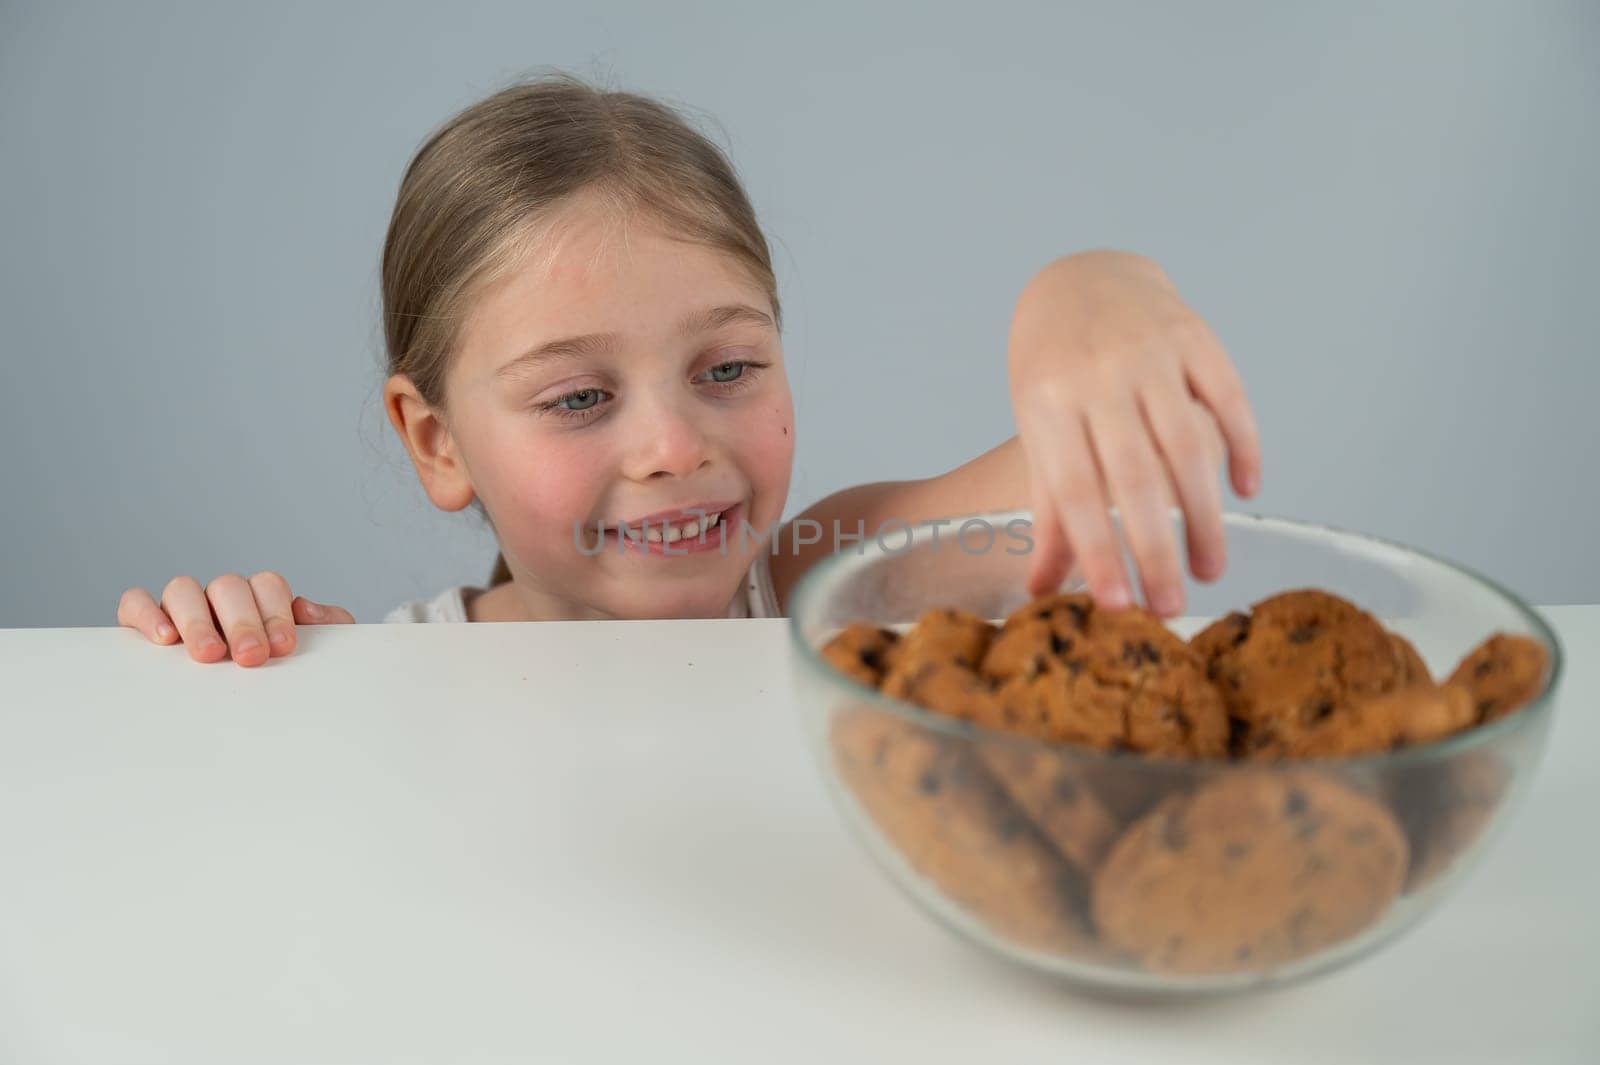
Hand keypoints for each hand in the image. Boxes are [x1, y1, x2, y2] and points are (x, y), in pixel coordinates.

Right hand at [117, 571, 353, 665]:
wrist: (258, 708)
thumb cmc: (283, 673)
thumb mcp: (316, 651)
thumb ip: (328, 624)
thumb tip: (306, 606)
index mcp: (261, 597)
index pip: (267, 585)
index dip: (276, 613)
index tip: (283, 648)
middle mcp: (221, 597)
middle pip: (227, 586)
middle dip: (242, 621)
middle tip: (250, 656)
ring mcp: (182, 607)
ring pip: (182, 589)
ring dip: (197, 621)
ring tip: (210, 655)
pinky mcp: (144, 622)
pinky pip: (134, 603)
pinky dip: (145, 613)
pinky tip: (163, 639)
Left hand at [1007, 251, 1260, 617]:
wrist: (1081, 280)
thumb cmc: (1053, 373)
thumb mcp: (1039, 432)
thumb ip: (1049, 511)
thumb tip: (1040, 592)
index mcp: (1047, 404)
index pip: (1073, 491)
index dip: (1098, 551)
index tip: (1119, 606)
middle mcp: (1098, 376)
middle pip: (1134, 476)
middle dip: (1155, 549)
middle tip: (1173, 607)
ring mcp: (1149, 353)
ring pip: (1187, 445)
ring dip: (1203, 514)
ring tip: (1209, 569)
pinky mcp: (1195, 336)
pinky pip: (1228, 398)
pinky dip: (1242, 446)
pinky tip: (1245, 492)